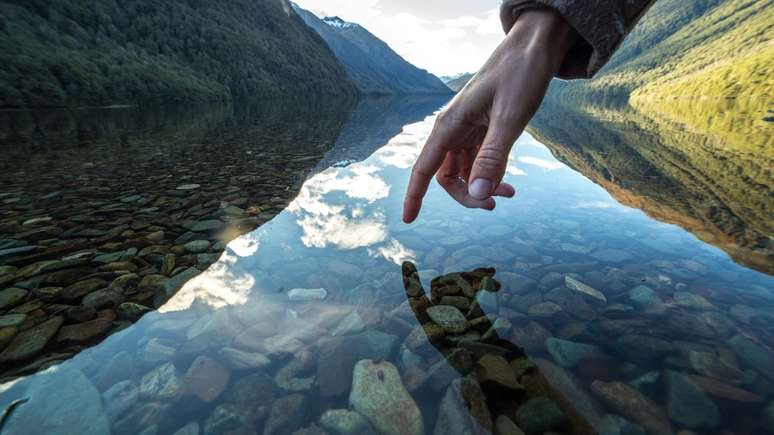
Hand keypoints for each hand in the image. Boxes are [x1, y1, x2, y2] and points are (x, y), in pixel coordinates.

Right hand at [402, 8, 575, 222]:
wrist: (536, 45)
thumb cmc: (521, 74)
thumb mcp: (510, 118)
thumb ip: (494, 158)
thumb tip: (478, 196)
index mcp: (450, 124)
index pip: (424, 169)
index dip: (415, 196)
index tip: (408, 221)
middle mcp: (453, 128)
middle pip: (446, 176)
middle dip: (467, 195)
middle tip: (495, 204)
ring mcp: (467, 128)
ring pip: (463, 170)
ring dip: (481, 187)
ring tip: (510, 193)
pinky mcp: (482, 127)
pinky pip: (478, 160)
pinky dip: (490, 174)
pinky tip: (509, 181)